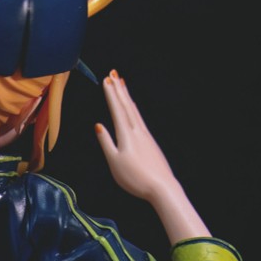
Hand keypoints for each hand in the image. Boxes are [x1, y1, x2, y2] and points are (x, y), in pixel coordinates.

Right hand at [94, 71, 177, 203]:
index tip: (106, 79)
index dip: (111, 94)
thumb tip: (98, 126)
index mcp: (126, 135)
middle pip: (127, 106)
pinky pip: (140, 119)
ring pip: (134, 111)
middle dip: (119, 89)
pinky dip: (134, 109)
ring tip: (122, 85)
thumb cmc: (135, 178)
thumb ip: (106, 142)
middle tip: (113, 73)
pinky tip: (133, 109)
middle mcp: (137, 131)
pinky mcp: (151, 142)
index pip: (117, 110)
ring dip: (127, 97)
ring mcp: (146, 135)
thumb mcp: (114, 162)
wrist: (161, 187)